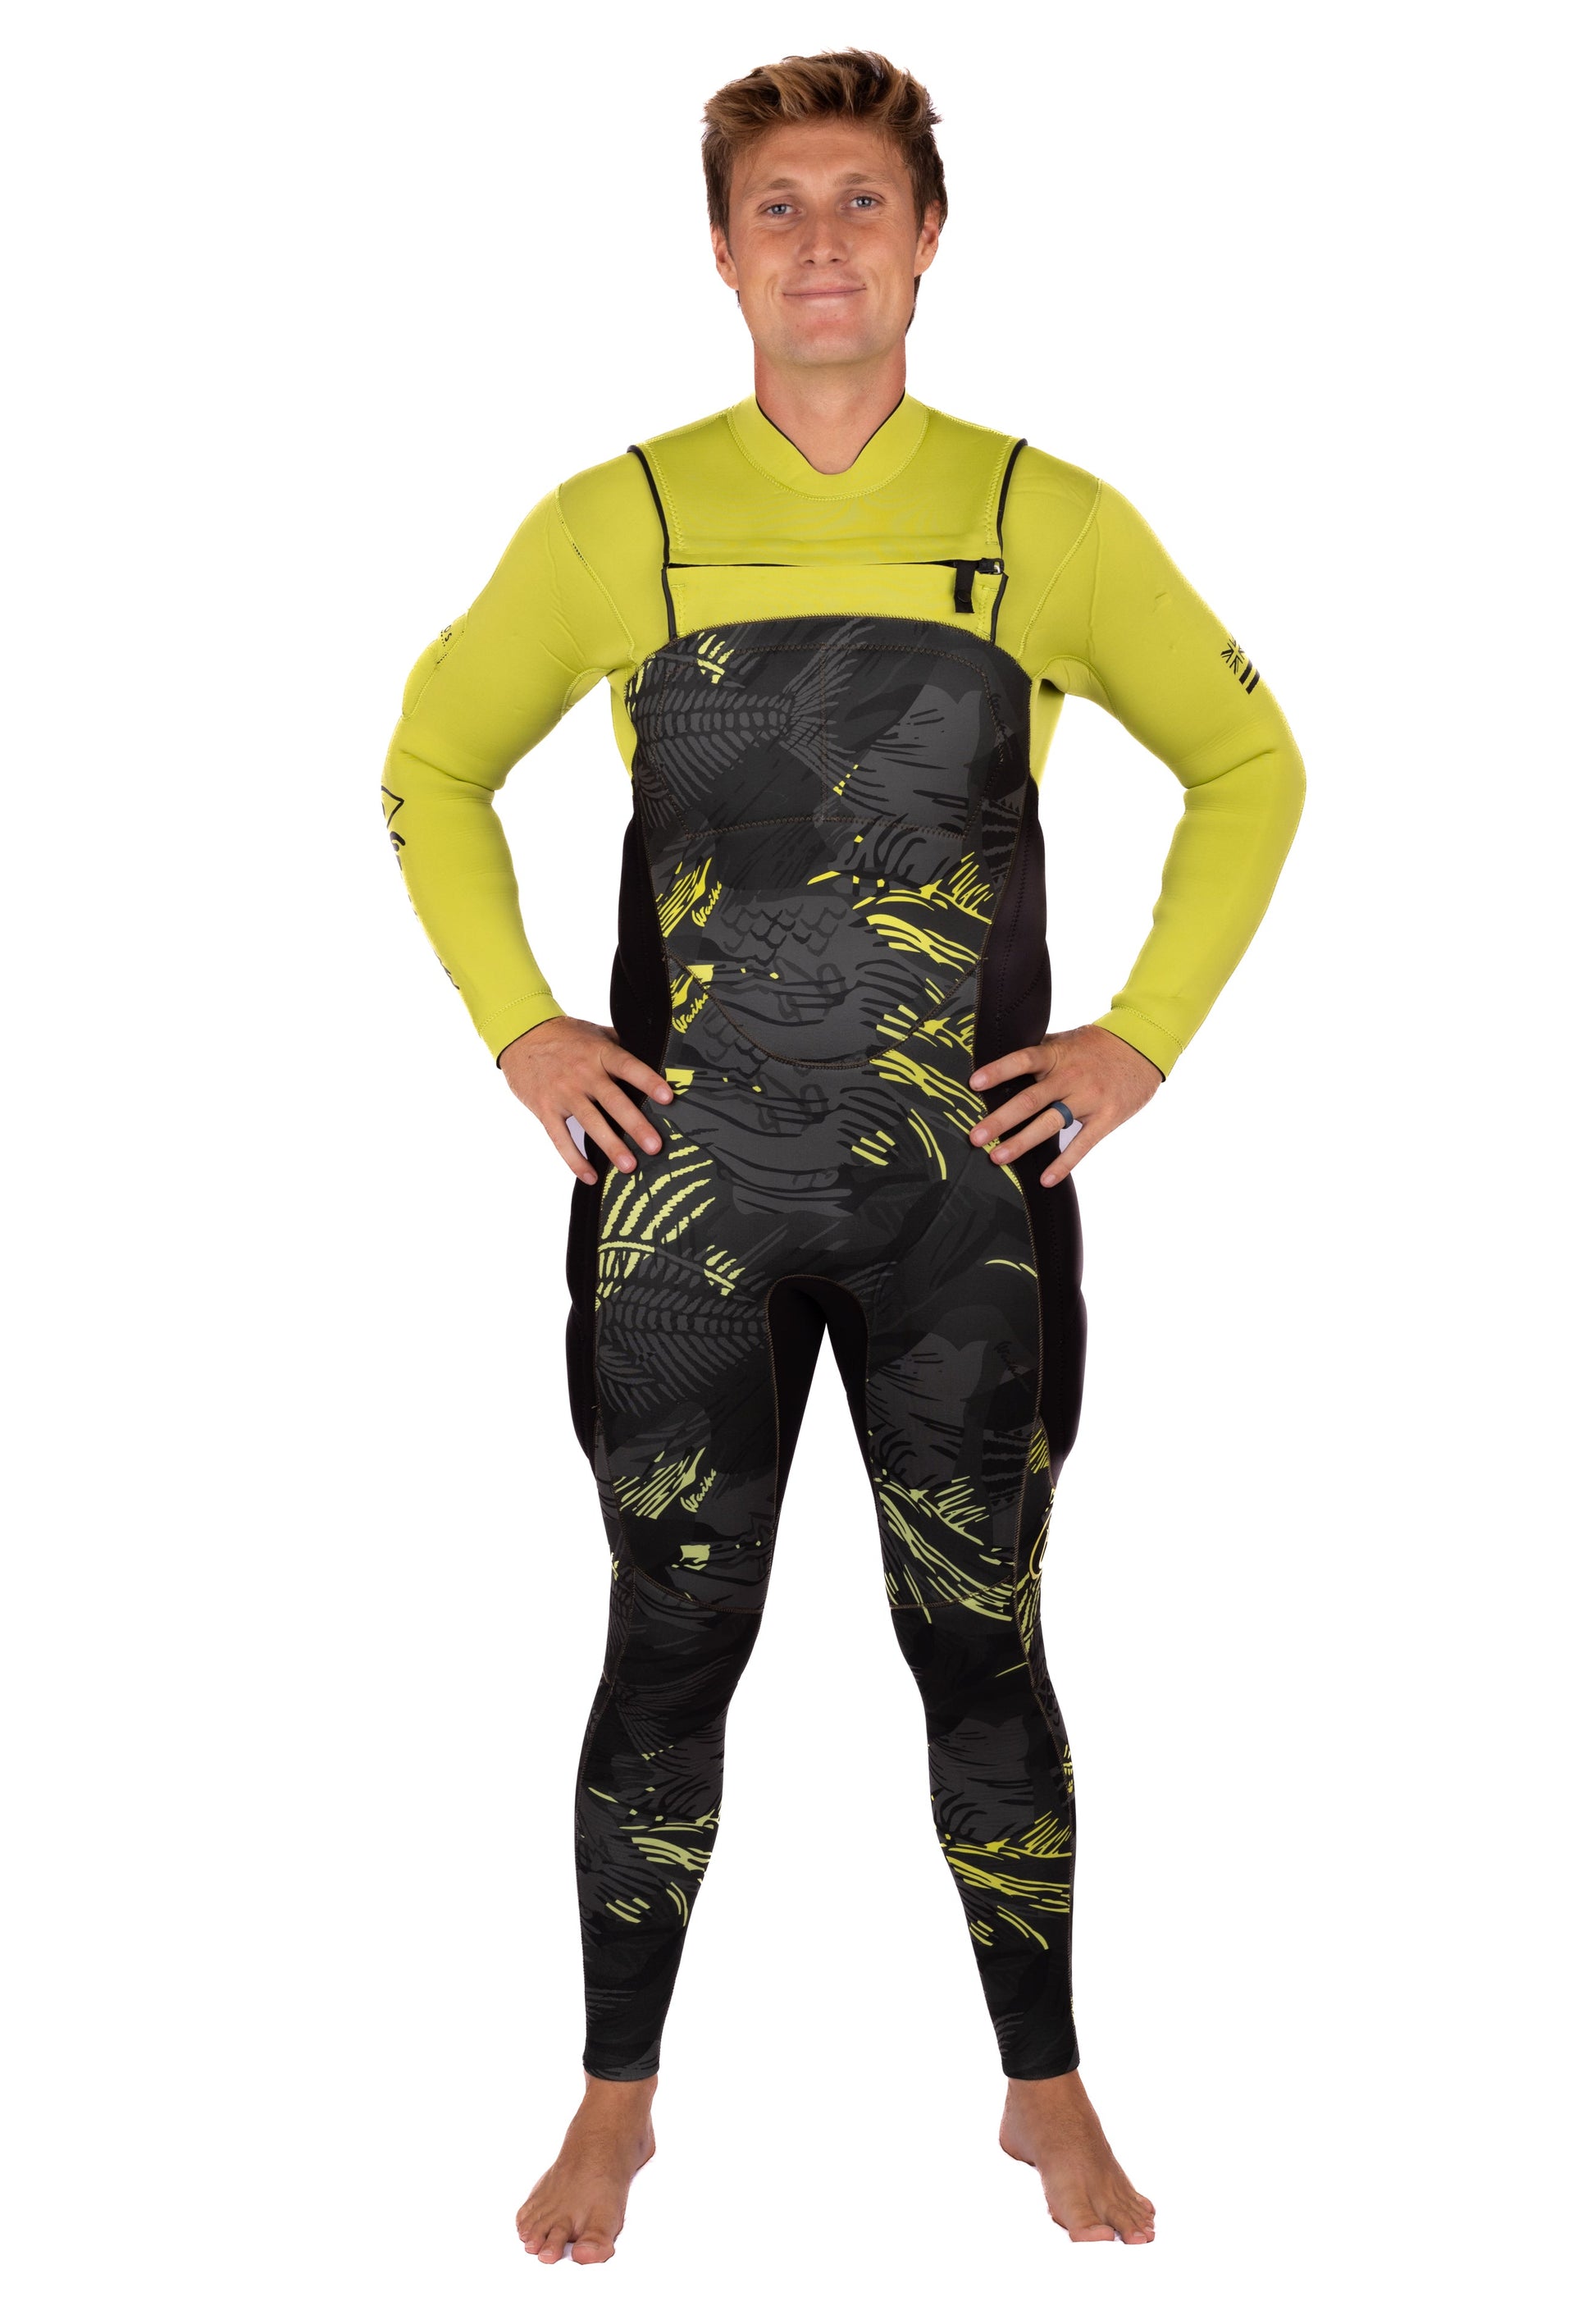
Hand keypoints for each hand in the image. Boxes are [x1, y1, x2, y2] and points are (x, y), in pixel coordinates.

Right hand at [500, 1017, 672, 1186]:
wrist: (520, 1035)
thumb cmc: (564, 1035)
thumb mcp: (594, 1032)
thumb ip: (621, 1043)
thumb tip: (654, 1050)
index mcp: (599, 1053)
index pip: (628, 1067)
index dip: (648, 1081)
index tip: (668, 1098)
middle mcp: (583, 1073)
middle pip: (613, 1101)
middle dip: (635, 1124)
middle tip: (654, 1146)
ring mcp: (563, 1093)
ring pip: (590, 1123)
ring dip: (610, 1146)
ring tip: (629, 1166)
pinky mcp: (545, 1109)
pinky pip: (561, 1138)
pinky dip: (574, 1159)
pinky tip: (590, 1176)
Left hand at [969, 1024, 1161, 1186]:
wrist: (1143, 1047)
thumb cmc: (1097, 1045)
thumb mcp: (1066, 1040)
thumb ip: (1038, 1051)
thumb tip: (1000, 1056)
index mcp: (1057, 1055)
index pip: (1023, 1060)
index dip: (999, 1071)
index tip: (973, 1084)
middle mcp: (1070, 1077)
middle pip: (1030, 1100)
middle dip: (1000, 1120)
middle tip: (975, 1137)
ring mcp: (1089, 1099)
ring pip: (1050, 1124)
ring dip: (1022, 1143)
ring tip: (997, 1158)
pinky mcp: (1106, 1118)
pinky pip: (1082, 1144)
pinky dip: (1064, 1164)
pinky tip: (1045, 1179)